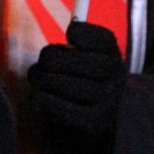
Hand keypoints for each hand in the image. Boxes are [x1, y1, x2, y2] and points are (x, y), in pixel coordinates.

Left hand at [28, 21, 125, 139]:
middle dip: (50, 58)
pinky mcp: (91, 124)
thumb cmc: (82, 81)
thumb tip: (73, 29)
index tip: (69, 33)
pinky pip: (54, 105)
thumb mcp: (86, 57)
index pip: (103, 40)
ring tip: (39, 80)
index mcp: (113, 57)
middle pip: (77, 60)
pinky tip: (40, 98)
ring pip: (58, 82)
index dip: (84, 33)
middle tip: (43, 61)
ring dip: (40, 79)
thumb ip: (80, 40)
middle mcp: (115, 79)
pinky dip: (40, 99)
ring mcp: (105, 103)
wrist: (95, 124)